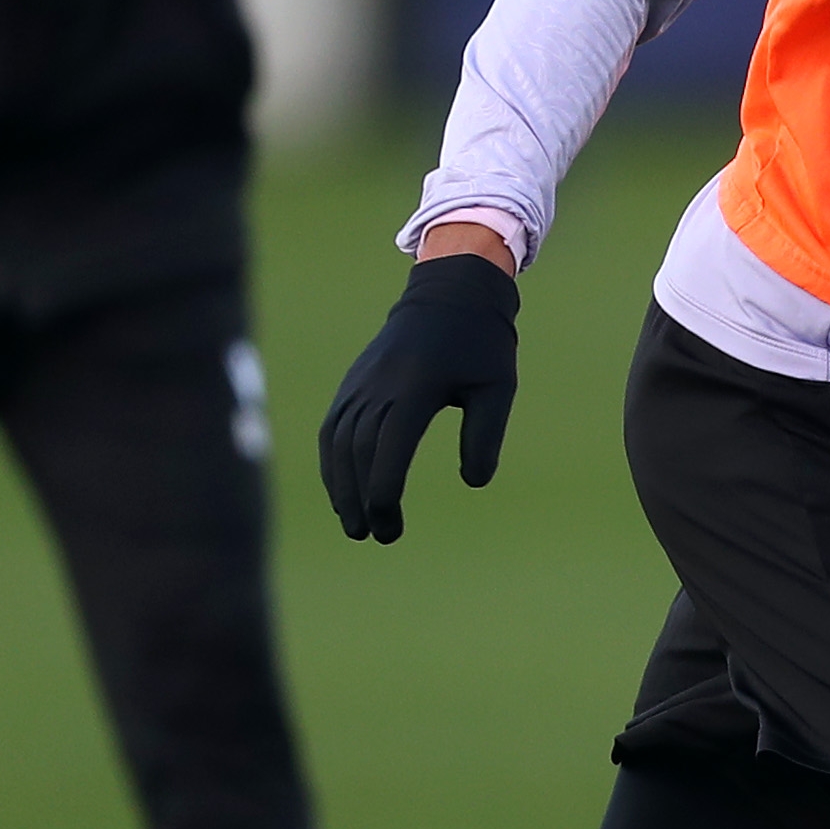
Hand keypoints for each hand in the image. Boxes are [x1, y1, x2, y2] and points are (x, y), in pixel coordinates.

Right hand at [319, 252, 520, 540]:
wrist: (450, 293)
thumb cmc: (482, 344)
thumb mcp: (497, 388)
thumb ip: (485, 436)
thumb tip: (473, 482)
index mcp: (417, 385)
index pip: (390, 445)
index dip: (382, 487)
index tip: (387, 520)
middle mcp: (381, 384)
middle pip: (359, 449)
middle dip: (362, 498)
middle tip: (377, 535)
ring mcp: (361, 381)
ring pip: (338, 440)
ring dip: (341, 486)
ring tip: (353, 524)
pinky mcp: (353, 382)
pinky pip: (333, 425)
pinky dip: (331, 461)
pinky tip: (341, 490)